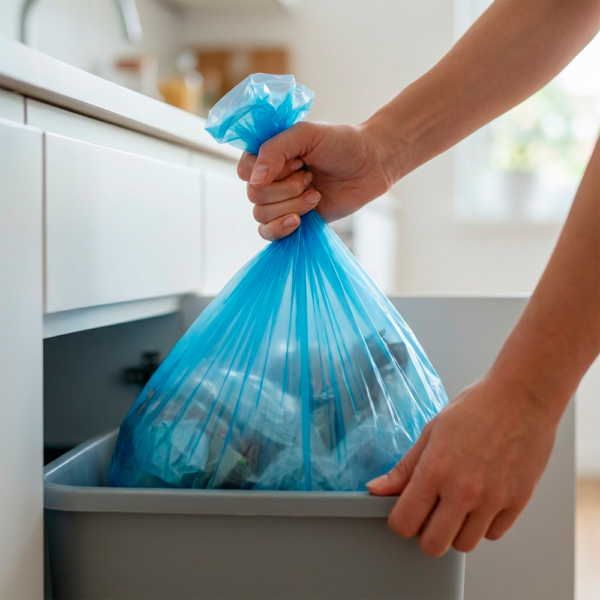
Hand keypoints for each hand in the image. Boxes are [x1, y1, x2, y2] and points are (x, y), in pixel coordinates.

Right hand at [237, 121, 398, 239]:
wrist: (371, 165)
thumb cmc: (342, 143)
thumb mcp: (307, 134)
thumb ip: (275, 150)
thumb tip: (254, 180)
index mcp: (268, 155)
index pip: (244, 170)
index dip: (266, 171)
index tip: (296, 162)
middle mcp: (270, 179)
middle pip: (254, 195)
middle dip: (286, 189)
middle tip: (311, 176)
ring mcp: (280, 202)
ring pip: (262, 215)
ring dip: (292, 205)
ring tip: (316, 194)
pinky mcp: (292, 221)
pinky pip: (268, 234)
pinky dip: (280, 229)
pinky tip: (298, 221)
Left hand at [367, 373, 558, 555]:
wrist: (523, 396)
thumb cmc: (477, 407)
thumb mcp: (432, 431)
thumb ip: (405, 467)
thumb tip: (376, 489)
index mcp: (435, 469)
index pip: (404, 523)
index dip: (400, 520)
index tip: (406, 511)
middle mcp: (463, 490)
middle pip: (433, 545)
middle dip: (426, 532)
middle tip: (430, 512)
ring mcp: (493, 499)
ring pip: (464, 545)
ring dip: (456, 530)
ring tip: (458, 503)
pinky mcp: (517, 502)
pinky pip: (493, 534)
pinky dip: (484, 524)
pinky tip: (482, 499)